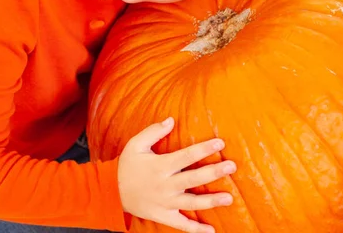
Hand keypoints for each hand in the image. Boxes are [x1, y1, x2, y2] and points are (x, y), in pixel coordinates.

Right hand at [117, 117, 235, 232]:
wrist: (111, 192)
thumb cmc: (127, 165)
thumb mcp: (135, 144)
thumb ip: (153, 131)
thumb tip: (171, 120)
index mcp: (160, 166)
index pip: (186, 156)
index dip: (204, 149)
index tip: (220, 143)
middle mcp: (165, 185)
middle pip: (193, 179)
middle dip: (213, 172)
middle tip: (231, 166)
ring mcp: (165, 203)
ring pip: (191, 203)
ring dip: (211, 201)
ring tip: (229, 198)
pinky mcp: (163, 216)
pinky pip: (181, 225)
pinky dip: (196, 229)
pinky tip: (211, 230)